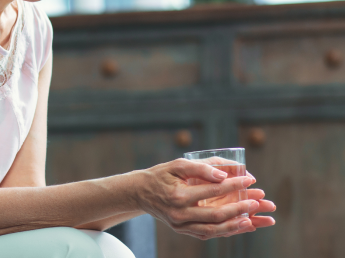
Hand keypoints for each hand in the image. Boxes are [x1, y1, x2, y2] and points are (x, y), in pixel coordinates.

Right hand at [133, 158, 273, 239]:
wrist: (140, 192)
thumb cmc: (161, 175)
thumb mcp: (178, 165)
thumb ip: (201, 168)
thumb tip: (224, 174)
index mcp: (178, 195)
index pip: (212, 190)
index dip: (233, 185)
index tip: (249, 179)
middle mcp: (179, 213)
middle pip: (216, 214)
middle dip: (239, 208)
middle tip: (258, 202)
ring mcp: (180, 225)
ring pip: (213, 229)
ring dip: (235, 226)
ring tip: (253, 220)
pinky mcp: (182, 230)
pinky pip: (207, 234)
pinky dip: (225, 231)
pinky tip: (240, 226)